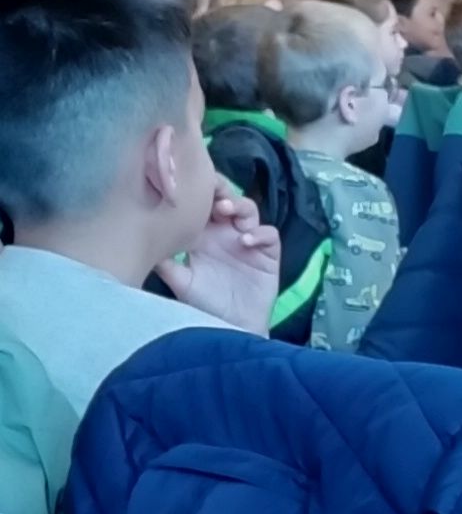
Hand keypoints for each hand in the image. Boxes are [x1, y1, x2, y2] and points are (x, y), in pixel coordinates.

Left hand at [156, 181, 280, 334]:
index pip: (202, 206)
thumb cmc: (203, 305)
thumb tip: (139, 241)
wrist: (230, 329)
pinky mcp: (268, 254)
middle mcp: (226, 233)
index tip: (187, 184)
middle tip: (210, 189)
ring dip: (239, 206)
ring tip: (225, 209)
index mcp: (203, 236)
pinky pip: (269, 234)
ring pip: (249, 211)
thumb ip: (165, 261)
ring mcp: (249, 241)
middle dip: (221, 190)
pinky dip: (259, 233)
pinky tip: (245, 240)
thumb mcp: (179, 281)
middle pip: (227, 200)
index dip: (198, 192)